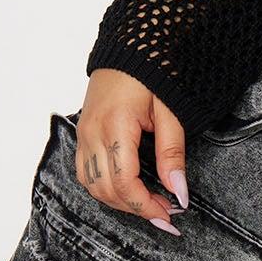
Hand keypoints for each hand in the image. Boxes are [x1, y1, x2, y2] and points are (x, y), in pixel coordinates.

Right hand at [74, 69, 190, 232]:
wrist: (131, 46)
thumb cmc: (153, 74)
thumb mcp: (170, 113)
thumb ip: (172, 154)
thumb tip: (179, 191)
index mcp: (115, 126)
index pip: (124, 183)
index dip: (146, 205)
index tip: (170, 214)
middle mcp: (92, 133)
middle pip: (106, 190)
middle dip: (135, 208)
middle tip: (164, 214)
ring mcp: (83, 133)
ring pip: (92, 185)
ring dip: (119, 201)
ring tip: (148, 203)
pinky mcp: (83, 132)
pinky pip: (85, 172)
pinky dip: (104, 187)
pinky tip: (127, 188)